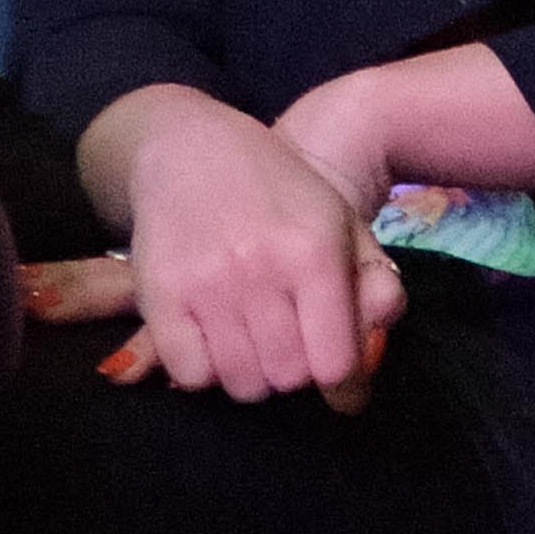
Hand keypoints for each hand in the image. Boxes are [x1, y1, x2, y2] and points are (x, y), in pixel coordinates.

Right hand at [111, 96, 404, 410]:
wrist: (193, 149)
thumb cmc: (281, 192)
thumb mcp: (341, 224)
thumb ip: (373, 290)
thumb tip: (366, 367)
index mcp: (314, 251)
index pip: (334, 362)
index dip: (341, 379)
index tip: (337, 375)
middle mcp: (260, 268)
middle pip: (288, 377)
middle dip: (295, 372)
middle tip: (290, 343)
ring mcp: (206, 284)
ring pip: (241, 383)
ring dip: (253, 374)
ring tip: (254, 338)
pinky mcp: (160, 296)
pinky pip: (191, 376)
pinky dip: (207, 369)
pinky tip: (215, 337)